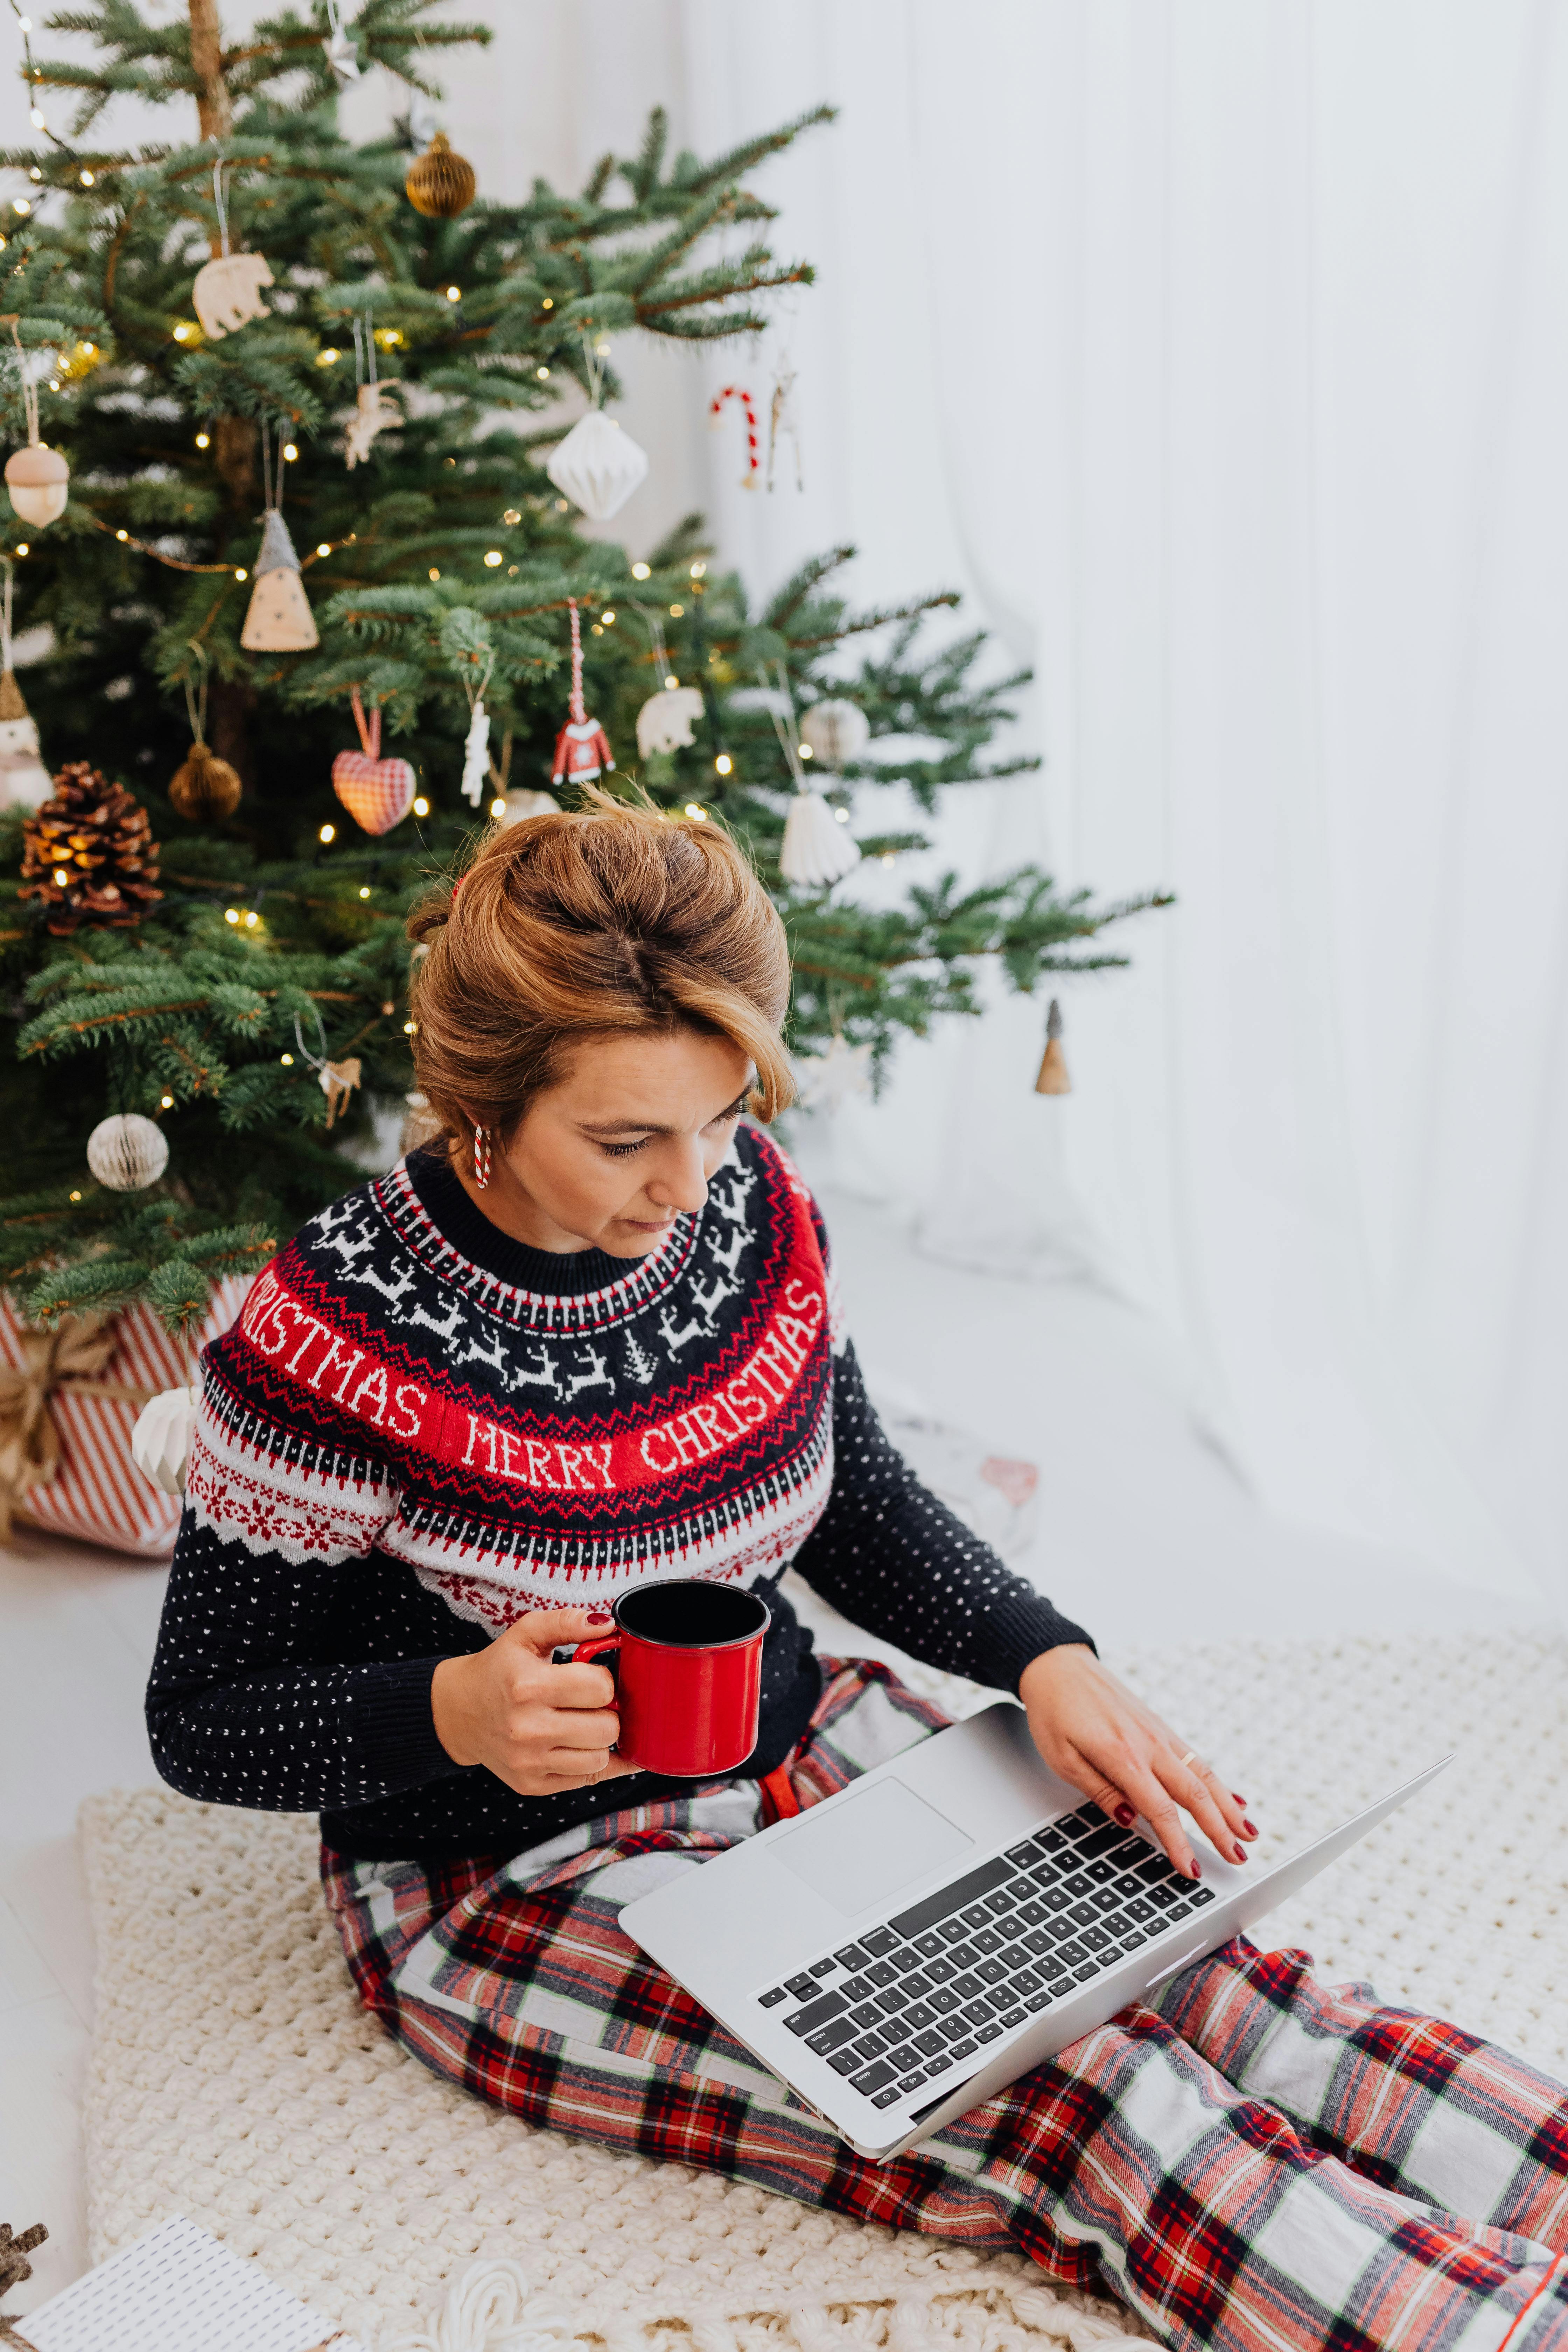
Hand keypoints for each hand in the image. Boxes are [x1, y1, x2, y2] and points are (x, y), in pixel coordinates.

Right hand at [430, 1606, 640, 1795]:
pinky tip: (581, 1744)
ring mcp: (529, 1762)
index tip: (592, 1677)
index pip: (601, 1688)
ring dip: (600, 1739)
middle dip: (608, 1711)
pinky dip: (592, 1762)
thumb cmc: (499, 1669)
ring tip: (582, 1722)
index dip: (605, 1679)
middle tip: (591, 1702)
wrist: (458, 1711)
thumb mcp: (526, 1634)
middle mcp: (528, 1729)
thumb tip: (607, 1626)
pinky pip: (587, 1780)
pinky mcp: (531, 1785)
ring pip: (601, 1759)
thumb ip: (567, 1622)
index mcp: (529, 1686)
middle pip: (608, 1728)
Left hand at [1018, 1644, 1258, 1878]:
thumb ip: (1100, 1792)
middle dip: (1220, 1831)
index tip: (1191, 1871)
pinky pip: (1195, 1758)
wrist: (1060, 1667)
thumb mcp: (1063, 1760)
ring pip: (1204, 1776)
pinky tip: (1231, 1798)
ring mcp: (1159, 1734)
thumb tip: (1130, 1820)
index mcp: (1122, 1756)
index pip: (1160, 1810)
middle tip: (1238, 1859)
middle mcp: (1149, 1744)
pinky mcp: (1160, 1727)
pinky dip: (1218, 1782)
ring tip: (1248, 1833)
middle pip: (1194, 1795)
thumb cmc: (1055, 1712)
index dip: (1179, 1844)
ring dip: (1228, 1808)